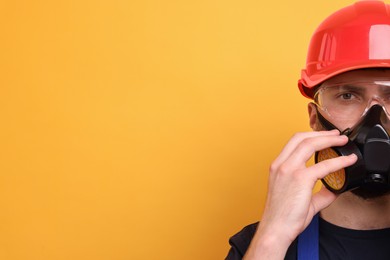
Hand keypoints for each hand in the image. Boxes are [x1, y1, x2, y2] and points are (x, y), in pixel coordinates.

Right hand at [243, 130, 356, 259]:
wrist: (275, 229)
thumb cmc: (282, 216)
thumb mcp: (299, 198)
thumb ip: (318, 192)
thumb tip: (334, 189)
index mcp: (277, 167)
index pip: (293, 143)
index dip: (310, 136)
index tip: (323, 137)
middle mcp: (280, 165)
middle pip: (301, 138)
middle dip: (321, 133)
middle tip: (336, 134)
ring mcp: (288, 169)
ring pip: (310, 144)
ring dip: (328, 140)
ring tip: (341, 141)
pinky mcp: (300, 178)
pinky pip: (324, 165)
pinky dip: (339, 161)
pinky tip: (347, 161)